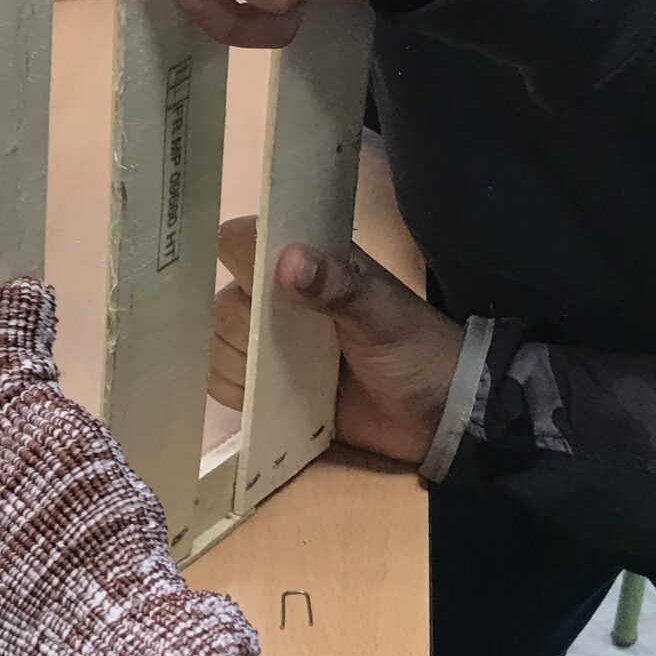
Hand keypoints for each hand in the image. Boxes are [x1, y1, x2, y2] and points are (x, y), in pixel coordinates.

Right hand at [208, 217, 459, 466]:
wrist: (439, 413)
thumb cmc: (415, 350)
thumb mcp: (383, 314)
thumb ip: (337, 287)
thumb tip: (288, 261)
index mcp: (306, 262)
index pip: (241, 241)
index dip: (235, 256)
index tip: (250, 284)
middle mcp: (277, 297)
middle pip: (222, 302)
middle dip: (248, 329)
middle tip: (294, 345)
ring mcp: (269, 343)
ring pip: (216, 344)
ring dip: (242, 364)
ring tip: (291, 376)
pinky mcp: (265, 385)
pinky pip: (222, 382)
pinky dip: (238, 392)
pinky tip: (275, 398)